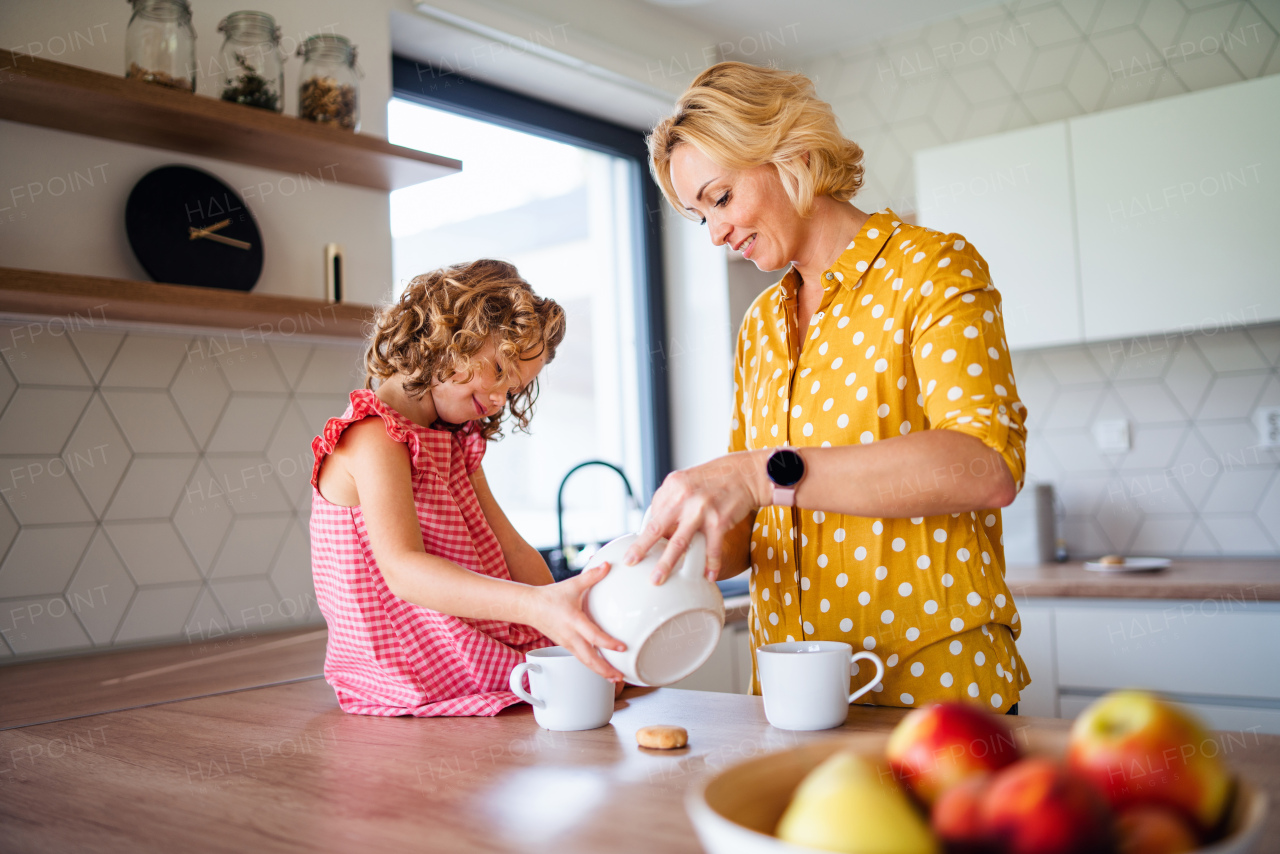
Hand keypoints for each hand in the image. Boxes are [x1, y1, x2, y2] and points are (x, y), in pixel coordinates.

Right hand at [529, 562, 626, 682]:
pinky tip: (604, 670)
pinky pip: (581, 659)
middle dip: (604, 669)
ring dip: (600, 672)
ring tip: (616, 679)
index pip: (592, 635)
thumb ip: (591, 576)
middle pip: (588, 658)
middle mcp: (570, 635)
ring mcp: (567, 643)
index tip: (622, 647)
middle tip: (621, 676)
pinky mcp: (566, 646)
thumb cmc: (551, 596)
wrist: (530, 607)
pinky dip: (593, 666)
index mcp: (573, 620)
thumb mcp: (572, 584)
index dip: (608, 643)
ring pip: (585, 662)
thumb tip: (607, 564)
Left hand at [624, 450, 769, 584]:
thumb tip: (660, 525)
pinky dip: (709, 564)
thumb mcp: (688, 480)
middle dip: (641, 548)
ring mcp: (701, 510)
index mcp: (673, 485)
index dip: (649, 532)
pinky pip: (711, 549)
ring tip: (658, 579)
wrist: (747, 473)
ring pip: (679, 543)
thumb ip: (674, 499)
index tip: (644, 547)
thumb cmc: (717, 478)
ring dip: (667, 564)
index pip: (654, 513)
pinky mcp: (719, 521)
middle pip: (656, 528)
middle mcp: (683, 496)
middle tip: (630, 562)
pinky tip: (708, 576)